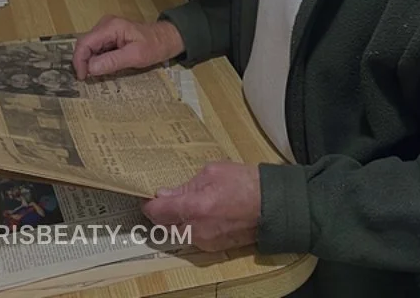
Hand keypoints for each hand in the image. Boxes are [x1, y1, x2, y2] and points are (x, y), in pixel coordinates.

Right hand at [72, 15, 184, 78]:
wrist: (167, 38)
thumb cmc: (154, 46)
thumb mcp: (135, 56)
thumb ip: (112, 61)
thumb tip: (90, 68)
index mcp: (111, 27)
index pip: (84, 43)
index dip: (79, 61)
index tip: (83, 77)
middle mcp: (105, 25)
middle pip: (85, 44)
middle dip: (83, 62)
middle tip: (88, 79)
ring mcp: (107, 29)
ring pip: (89, 47)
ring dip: (90, 61)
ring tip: (97, 75)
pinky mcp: (110, 35)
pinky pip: (97, 47)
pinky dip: (97, 59)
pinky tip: (103, 68)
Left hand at [142, 163, 260, 251]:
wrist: (272, 206)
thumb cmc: (245, 183)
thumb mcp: (213, 172)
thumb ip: (186, 185)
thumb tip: (165, 194)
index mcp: (194, 209)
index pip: (157, 212)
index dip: (148, 203)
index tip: (146, 194)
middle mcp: (196, 231)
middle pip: (164, 225)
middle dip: (163, 211)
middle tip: (168, 193)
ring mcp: (205, 242)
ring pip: (179, 231)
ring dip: (178, 218)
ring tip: (190, 199)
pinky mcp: (214, 248)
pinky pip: (193, 236)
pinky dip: (192, 224)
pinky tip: (203, 210)